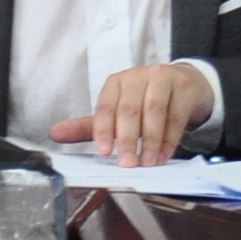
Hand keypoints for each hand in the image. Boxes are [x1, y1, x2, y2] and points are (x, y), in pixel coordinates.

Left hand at [53, 63, 211, 168]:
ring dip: (150, 139)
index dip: (103, 129)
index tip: (103, 152)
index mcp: (116, 82)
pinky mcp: (184, 87)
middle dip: (127, 138)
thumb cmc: (146, 102)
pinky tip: (164, 155)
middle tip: (127, 163)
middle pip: (130, 108)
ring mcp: (162, 78)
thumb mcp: (118, 113)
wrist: (186, 86)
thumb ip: (89, 126)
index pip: (106, 105)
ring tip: (147, 162)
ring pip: (154, 109)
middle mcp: (138, 76)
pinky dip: (169, 138)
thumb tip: (54, 133)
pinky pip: (176, 114)